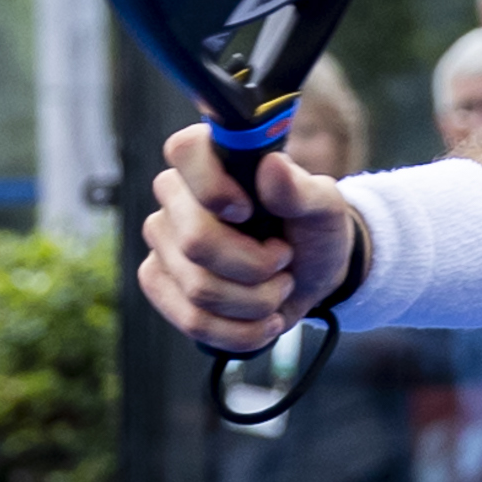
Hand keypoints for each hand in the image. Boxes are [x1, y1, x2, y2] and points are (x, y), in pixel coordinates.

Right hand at [134, 124, 351, 358]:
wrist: (309, 276)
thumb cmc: (311, 231)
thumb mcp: (323, 208)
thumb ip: (300, 189)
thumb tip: (272, 166)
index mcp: (211, 158)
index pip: (184, 150)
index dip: (213, 187)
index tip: (248, 211)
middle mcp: (176, 195)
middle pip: (195, 242)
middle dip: (254, 266)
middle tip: (283, 261)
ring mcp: (162, 241)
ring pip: (199, 289)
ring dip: (256, 302)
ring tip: (278, 289)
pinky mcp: (159, 283)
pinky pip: (192, 320)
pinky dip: (240, 331)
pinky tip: (264, 321)